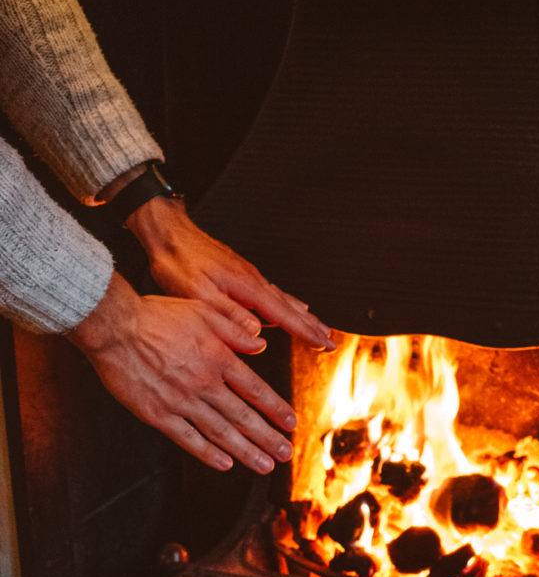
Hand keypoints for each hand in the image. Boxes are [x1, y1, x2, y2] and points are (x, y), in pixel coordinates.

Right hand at [68, 272, 297, 472]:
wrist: (115, 327)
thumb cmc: (156, 315)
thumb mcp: (204, 310)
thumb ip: (235, 329)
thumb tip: (261, 344)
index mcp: (218, 358)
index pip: (256, 390)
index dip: (275, 409)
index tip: (290, 423)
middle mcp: (204, 383)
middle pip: (243, 417)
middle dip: (268, 438)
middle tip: (285, 453)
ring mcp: (181, 402)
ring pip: (221, 432)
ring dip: (246, 451)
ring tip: (264, 465)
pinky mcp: (157, 414)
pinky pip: (187, 439)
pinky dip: (208, 454)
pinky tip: (225, 463)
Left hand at [125, 195, 335, 350]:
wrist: (168, 232)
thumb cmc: (179, 261)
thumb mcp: (198, 294)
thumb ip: (228, 314)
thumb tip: (256, 333)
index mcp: (247, 287)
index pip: (284, 315)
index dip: (305, 332)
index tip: (324, 343)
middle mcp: (254, 280)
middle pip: (291, 307)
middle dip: (312, 325)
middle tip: (331, 341)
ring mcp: (249, 275)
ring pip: (284, 299)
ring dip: (303, 315)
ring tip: (319, 327)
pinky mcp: (241, 273)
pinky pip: (273, 291)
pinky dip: (288, 302)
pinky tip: (290, 305)